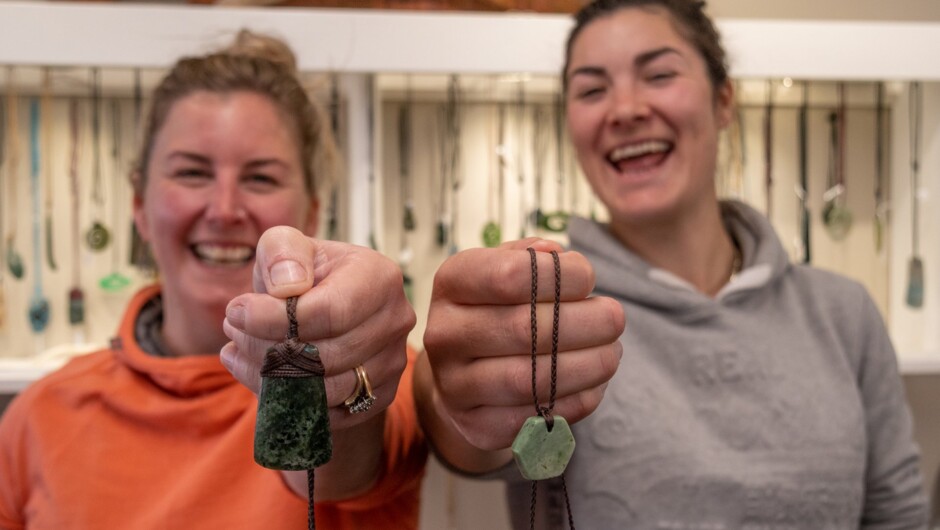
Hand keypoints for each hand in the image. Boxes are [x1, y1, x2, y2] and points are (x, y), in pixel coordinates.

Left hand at [221, 225, 415, 430]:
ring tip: (241, 352)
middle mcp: (396, 320)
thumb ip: (282, 251)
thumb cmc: (303, 274)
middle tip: (233, 332)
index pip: (329, 311)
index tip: (235, 312)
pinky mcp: (381, 394)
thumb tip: (286, 288)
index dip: (274, 318)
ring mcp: (393, 361)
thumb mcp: (286, 246)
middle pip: (326, 354)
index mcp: (381, 277)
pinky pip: (331, 414)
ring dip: (271, 378)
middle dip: (266, 348)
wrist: (324, 308)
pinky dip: (287, 403)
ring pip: (327, 389)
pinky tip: (260, 377)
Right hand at [422, 238, 623, 452]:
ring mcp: (455, 386)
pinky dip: (579, 400)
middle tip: (615, 318)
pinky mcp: (477, 426)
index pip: (509, 275)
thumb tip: (554, 255)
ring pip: (534, 379)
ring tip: (612, 352)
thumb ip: (529, 256)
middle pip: (527, 329)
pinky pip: (538, 418)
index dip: (562, 275)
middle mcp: (444, 334)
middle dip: (587, 322)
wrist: (462, 373)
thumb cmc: (496, 308)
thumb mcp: (502, 268)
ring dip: (590, 365)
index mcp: (451, 283)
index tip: (588, 278)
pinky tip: (595, 383)